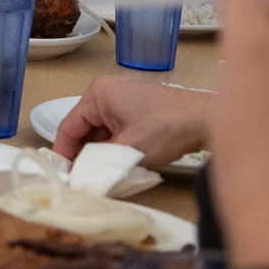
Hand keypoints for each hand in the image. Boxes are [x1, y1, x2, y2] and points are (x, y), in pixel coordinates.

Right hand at [51, 73, 212, 164]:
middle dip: (82, 153)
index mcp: (98, 94)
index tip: (63, 175)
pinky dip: (112, 144)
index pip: (69, 127)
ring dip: (99, 150)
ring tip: (101, 172)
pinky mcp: (134, 105)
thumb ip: (99, 162)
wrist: (205, 120)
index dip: (64, 153)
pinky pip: (113, 126)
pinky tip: (117, 161)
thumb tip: (81, 176)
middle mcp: (106, 90)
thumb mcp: (128, 150)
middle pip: (83, 127)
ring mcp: (121, 96)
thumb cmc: (168, 128)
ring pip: (99, 129)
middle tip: (82, 178)